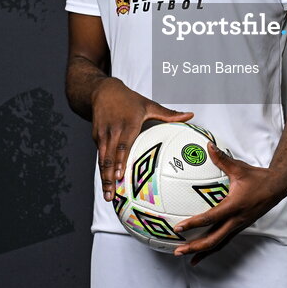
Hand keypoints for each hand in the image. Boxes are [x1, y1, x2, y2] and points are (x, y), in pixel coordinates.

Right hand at [91, 77, 192, 201]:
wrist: (103, 91)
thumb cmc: (129, 100)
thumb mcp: (149, 104)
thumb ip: (169, 114)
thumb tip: (191, 115)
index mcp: (128, 123)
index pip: (123, 145)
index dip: (121, 161)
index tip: (120, 176)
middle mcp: (113, 130)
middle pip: (110, 157)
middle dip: (110, 178)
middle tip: (111, 195)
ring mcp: (102, 135)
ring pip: (102, 160)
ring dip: (104, 179)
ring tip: (108, 196)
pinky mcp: (96, 137)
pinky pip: (100, 156)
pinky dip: (102, 171)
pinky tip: (106, 185)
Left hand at [172, 142, 286, 265]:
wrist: (276, 188)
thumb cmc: (257, 178)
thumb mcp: (239, 168)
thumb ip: (222, 159)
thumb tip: (208, 146)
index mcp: (234, 206)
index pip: (211, 218)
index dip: (194, 224)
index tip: (179, 228)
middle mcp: (236, 220)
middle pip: (213, 239)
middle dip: (195, 246)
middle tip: (178, 250)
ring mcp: (239, 226)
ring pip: (219, 244)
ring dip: (202, 251)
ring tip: (186, 257)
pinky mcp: (240, 227)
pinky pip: (224, 241)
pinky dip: (212, 248)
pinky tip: (202, 252)